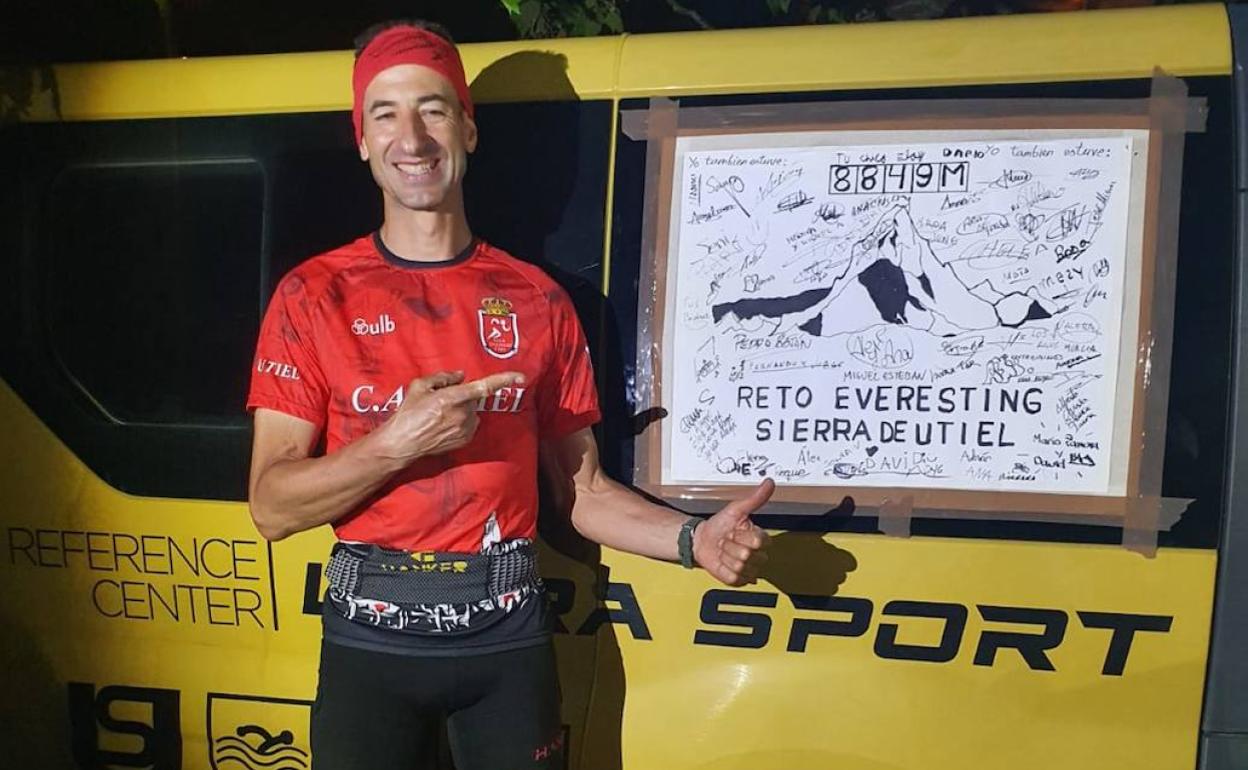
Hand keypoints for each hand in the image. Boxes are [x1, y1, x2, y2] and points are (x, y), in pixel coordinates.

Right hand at [381, 370, 524, 461]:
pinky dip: (461, 422)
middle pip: (472, 398)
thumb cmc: (407, 413)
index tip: (520, 377)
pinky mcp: (465, 440)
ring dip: (461, 410)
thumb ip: (443, 377)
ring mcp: (465, 429)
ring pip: (472, 412)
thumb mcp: (419, 386)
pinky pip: (470, 425)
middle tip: (440, 401)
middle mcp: (462, 414)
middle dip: (462, 396)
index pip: (484, 387)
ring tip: (439, 416)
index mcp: (452, 398)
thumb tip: (460, 375)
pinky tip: (443, 426)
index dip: (504, 380)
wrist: (402, 444)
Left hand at [692, 478, 773, 585]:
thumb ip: (755, 498)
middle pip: (748, 555)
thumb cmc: (720, 524)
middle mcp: (757, 556)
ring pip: (739, 566)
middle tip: (727, 540)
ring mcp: (748, 569)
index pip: (758, 541)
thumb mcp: (736, 509)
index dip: (742, 536)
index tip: (734, 530)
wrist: (701, 539)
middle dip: (731, 545)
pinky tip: (721, 562)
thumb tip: (769, 482)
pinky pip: (733, 577)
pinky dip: (723, 568)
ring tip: (723, 550)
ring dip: (725, 556)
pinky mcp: (737, 580)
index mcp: (760, 539)